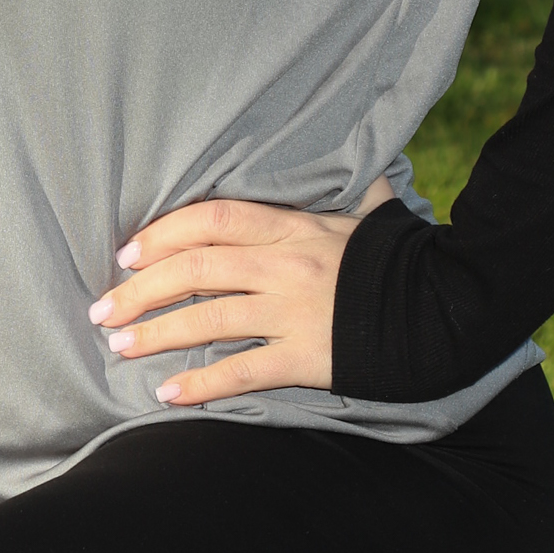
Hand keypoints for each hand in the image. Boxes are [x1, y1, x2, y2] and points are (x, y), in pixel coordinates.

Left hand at [87, 175, 397, 406]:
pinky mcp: (308, 357)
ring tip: (118, 346)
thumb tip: (364, 157)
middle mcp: (285, 265)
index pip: (210, 219)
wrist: (450, 309)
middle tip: (102, 308)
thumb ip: (356, 188)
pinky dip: (201, 385)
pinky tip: (166, 394)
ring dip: (155, 333)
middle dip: (139, 289)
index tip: (126, 253)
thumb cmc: (406, 258)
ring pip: (207, 320)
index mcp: (293, 226)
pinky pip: (242, 371)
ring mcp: (294, 312)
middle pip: (194, 269)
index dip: (161, 234)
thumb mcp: (374, 212)